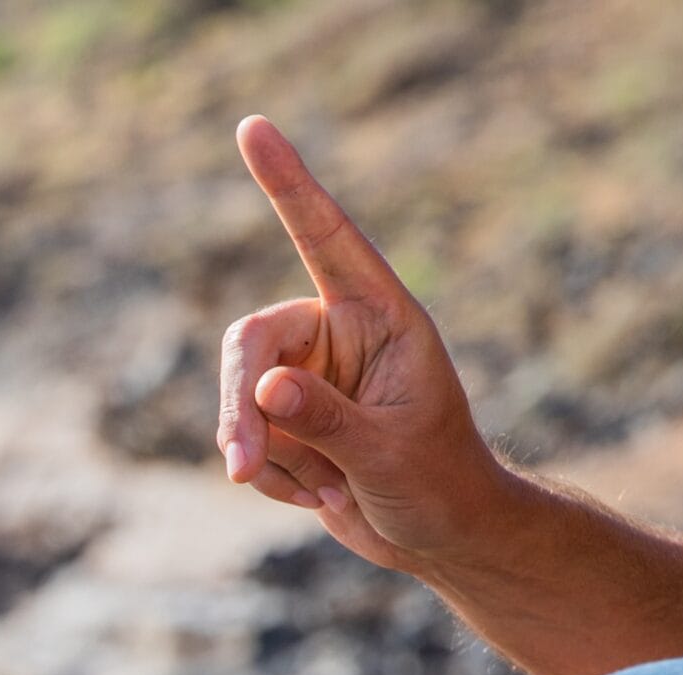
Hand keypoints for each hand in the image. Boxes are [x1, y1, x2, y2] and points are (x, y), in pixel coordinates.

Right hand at [216, 116, 520, 574]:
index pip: (325, 237)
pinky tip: (318, 497)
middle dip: (240, 407)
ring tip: (315, 493)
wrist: (444, 538)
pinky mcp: (288, 419)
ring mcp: (309, 376)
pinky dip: (270, 475)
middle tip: (241, 467)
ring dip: (261, 454)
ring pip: (239, 396)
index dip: (288, 184)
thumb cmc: (439, 485)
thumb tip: (263, 387)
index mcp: (381, 315)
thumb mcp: (390, 453)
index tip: (252, 128)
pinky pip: (245, 437)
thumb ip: (326, 419)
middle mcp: (339, 333)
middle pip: (251, 343)